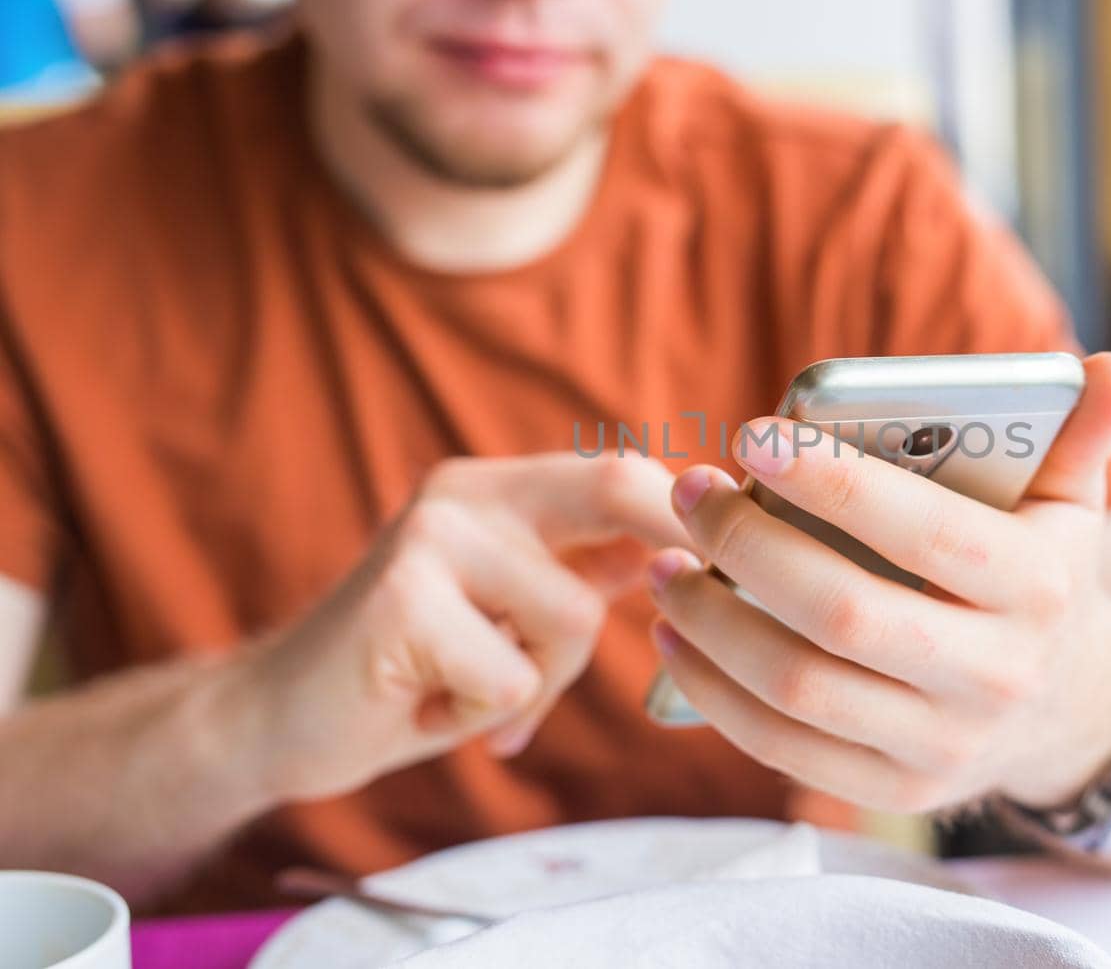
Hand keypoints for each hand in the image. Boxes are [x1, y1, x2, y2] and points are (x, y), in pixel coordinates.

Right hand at [228, 453, 692, 802]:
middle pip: (611, 490)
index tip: (749, 548)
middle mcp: (465, 493)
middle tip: (688, 600)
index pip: (619, 473)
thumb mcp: (511, 609)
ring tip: (475, 690)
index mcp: (498, 489)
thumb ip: (584, 568)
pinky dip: (486, 716)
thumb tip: (689, 542)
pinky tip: (432, 710)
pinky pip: (510, 676)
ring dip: (540, 682)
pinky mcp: (401, 601)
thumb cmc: (415, 669)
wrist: (281, 718)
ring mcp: (430, 539)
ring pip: (571, 617)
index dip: (691, 508)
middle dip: (670, 549)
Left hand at [645, 354, 1110, 813]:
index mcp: (1038, 589)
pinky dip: (713, 693)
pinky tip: (677, 636)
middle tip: (691, 494)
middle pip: (843, 614)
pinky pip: (782, 748)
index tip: (752, 436)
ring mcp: (943, 746)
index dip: (832, 483)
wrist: (1066, 712)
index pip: (925, 531)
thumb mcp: (1071, 509)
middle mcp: (996, 676)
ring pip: (799, 687)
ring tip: (663, 563)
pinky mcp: (895, 793)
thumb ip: (1081, 436)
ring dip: (712, 622)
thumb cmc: (1040, 580)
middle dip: (748, 547)